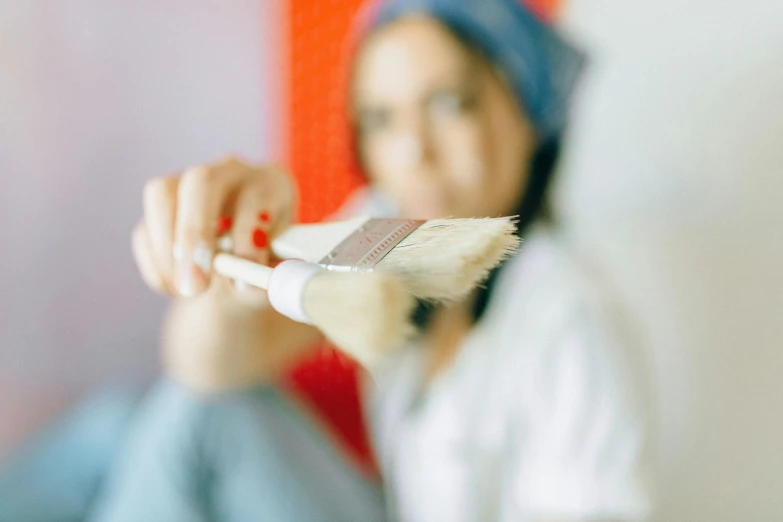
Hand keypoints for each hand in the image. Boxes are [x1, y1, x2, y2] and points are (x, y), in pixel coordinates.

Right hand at [132, 155, 294, 306]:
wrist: (241, 269)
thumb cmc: (266, 266)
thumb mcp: (275, 273)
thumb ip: (265, 276)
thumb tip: (248, 284)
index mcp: (271, 184)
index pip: (257, 197)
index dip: (247, 239)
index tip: (241, 283)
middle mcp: (231, 172)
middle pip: (201, 181)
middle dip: (195, 232)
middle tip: (196, 285)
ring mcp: (190, 181)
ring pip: (161, 195)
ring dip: (166, 248)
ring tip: (182, 291)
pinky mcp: (160, 205)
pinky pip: (145, 229)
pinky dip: (155, 265)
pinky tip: (172, 287)